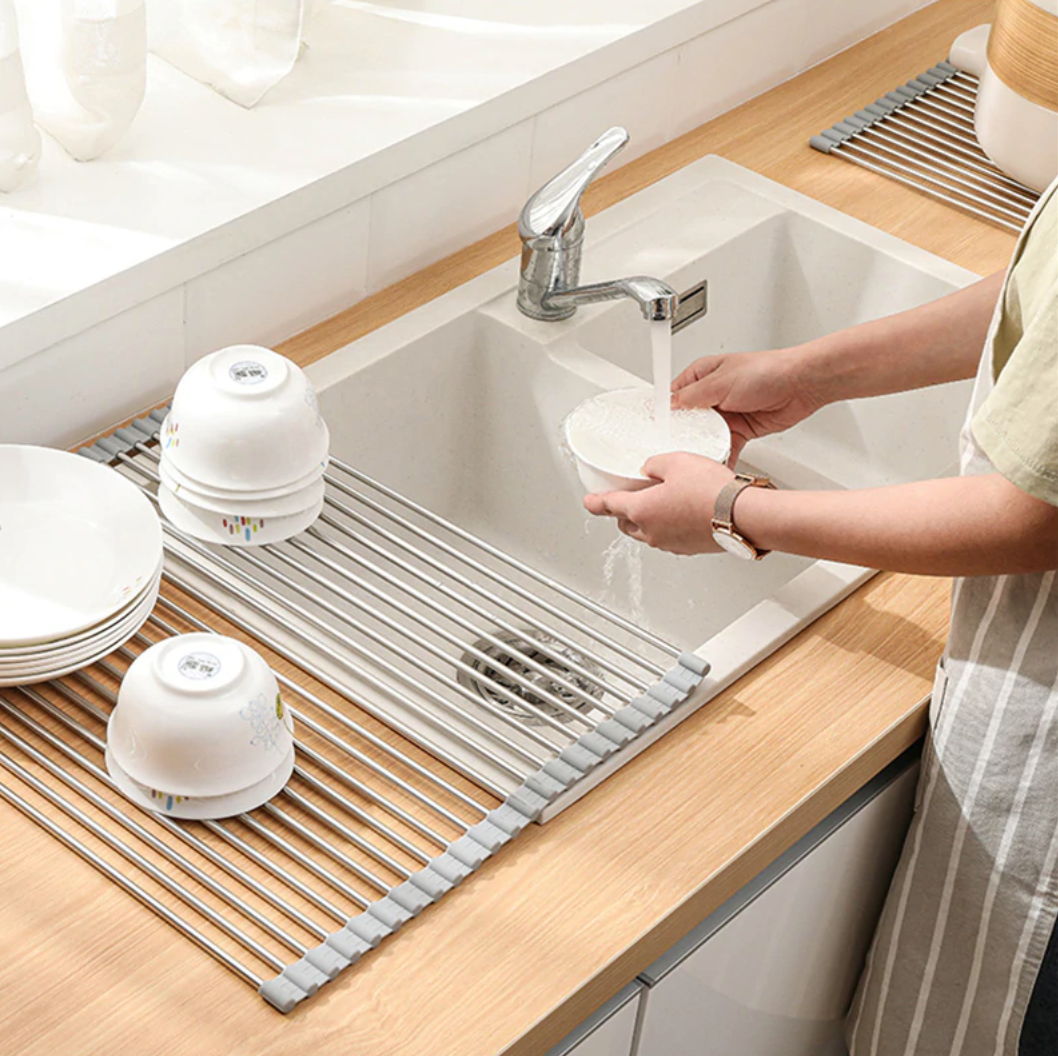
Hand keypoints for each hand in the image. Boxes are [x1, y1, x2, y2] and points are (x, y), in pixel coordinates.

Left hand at [583, 453, 734, 554]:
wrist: (742, 515)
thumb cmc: (711, 491)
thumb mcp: (677, 461)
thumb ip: (655, 463)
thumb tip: (650, 468)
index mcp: (641, 509)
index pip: (609, 505)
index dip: (596, 502)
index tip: (589, 502)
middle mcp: (651, 531)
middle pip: (626, 523)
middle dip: (623, 511)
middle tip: (628, 498)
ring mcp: (669, 543)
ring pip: (646, 532)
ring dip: (646, 520)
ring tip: (659, 502)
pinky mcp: (687, 548)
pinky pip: (668, 538)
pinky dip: (667, 526)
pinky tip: (681, 513)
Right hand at [671, 348, 825, 462]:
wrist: (801, 385)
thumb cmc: (766, 371)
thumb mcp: (720, 381)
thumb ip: (692, 395)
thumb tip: (670, 405)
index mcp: (702, 376)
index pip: (674, 396)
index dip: (665, 413)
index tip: (657, 428)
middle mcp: (712, 395)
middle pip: (688, 420)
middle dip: (683, 435)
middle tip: (675, 449)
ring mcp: (726, 414)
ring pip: (705, 436)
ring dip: (702, 447)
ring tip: (694, 460)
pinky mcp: (741, 430)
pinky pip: (726, 448)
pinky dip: (721, 457)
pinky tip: (714, 466)